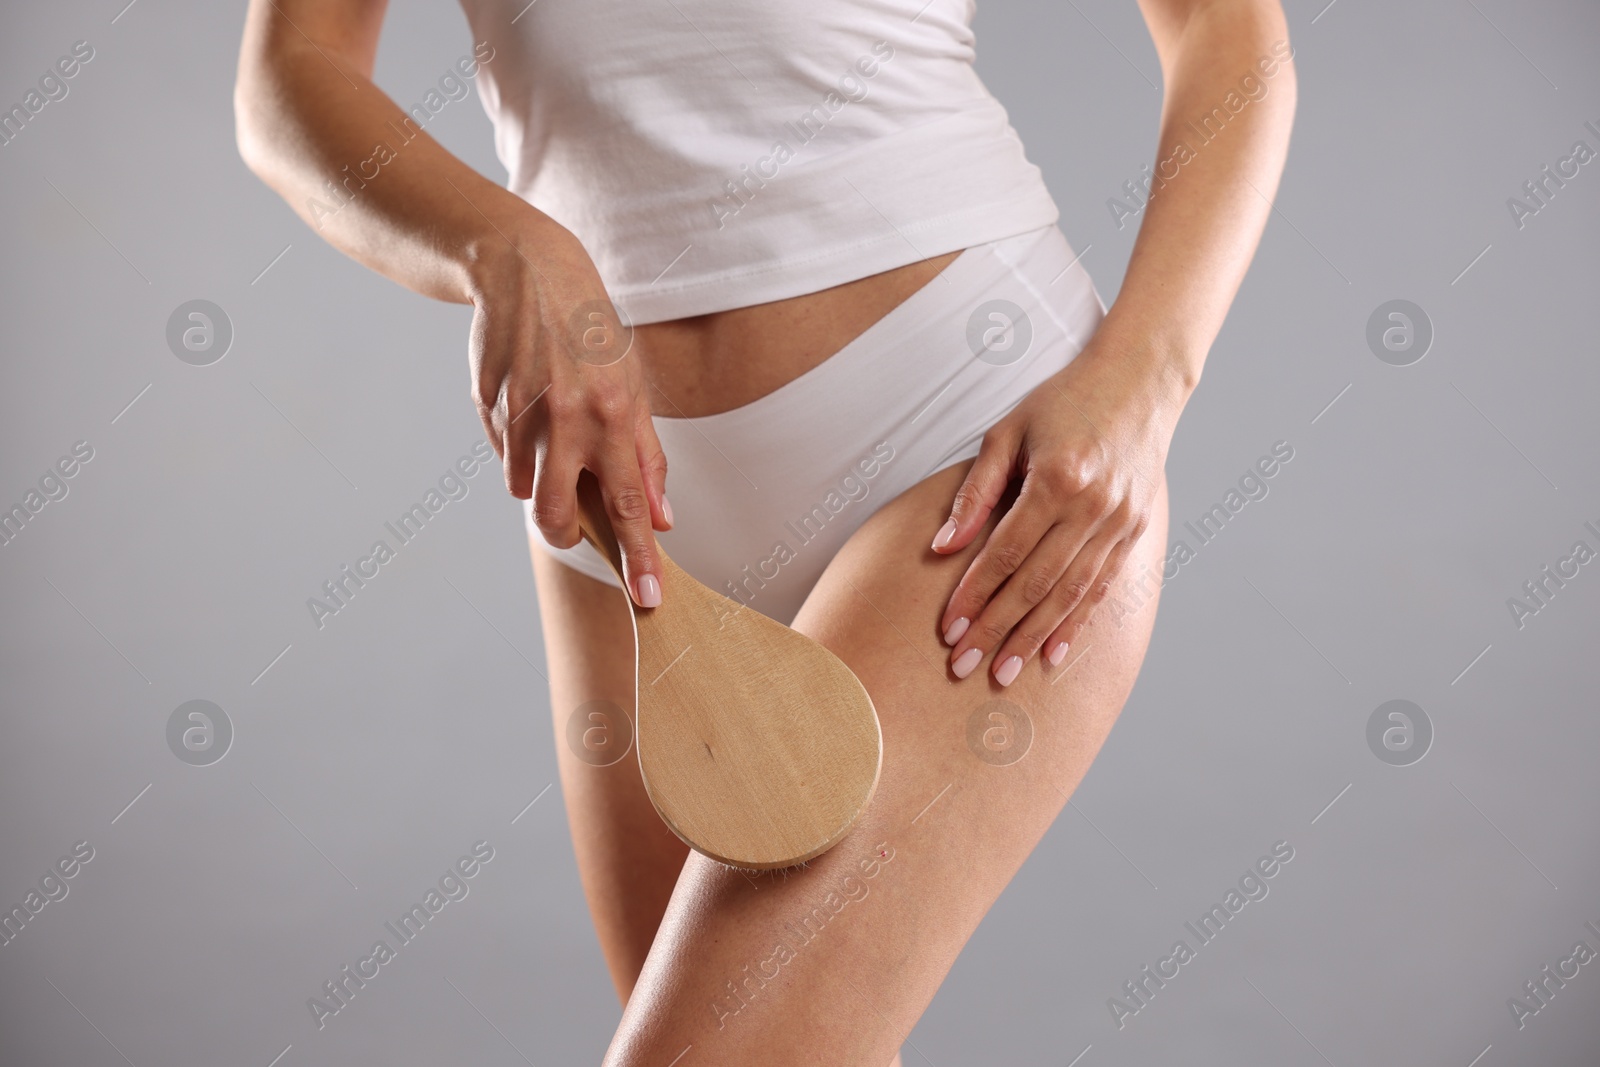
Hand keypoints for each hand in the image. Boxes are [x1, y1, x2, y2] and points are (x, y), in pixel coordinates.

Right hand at [468, 217, 671, 607]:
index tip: (647, 598)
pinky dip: (517, 454)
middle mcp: (568, 422)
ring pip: (524, 492)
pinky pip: (503, 459)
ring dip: (538, 484)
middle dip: (566, 536)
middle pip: (558, 519)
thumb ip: (647, 456)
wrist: (528, 274)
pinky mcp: (489, 410)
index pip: (630, 506)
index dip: (639, 558)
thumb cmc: (591, 333)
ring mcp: (523, 417)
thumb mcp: (634, 386)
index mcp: (614, 416)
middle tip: (574, 524)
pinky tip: (529, 412)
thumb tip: (661, 519)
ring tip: (552, 437)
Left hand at [931, 344, 1179, 684]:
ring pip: (1069, 595)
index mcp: (1057, 479)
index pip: (1005, 553)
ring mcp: (1118, 522)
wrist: (1140, 382)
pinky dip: (1075, 624)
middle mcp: (1092, 507)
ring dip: (1033, 638)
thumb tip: (942, 547)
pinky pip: (1101, 588)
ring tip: (1002, 673)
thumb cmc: (1064, 401)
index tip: (949, 630)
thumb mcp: (1008, 432)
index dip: (974, 595)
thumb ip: (976, 491)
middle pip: (1035, 584)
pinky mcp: (1134, 530)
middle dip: (997, 630)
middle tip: (964, 667)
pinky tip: (1052, 654)